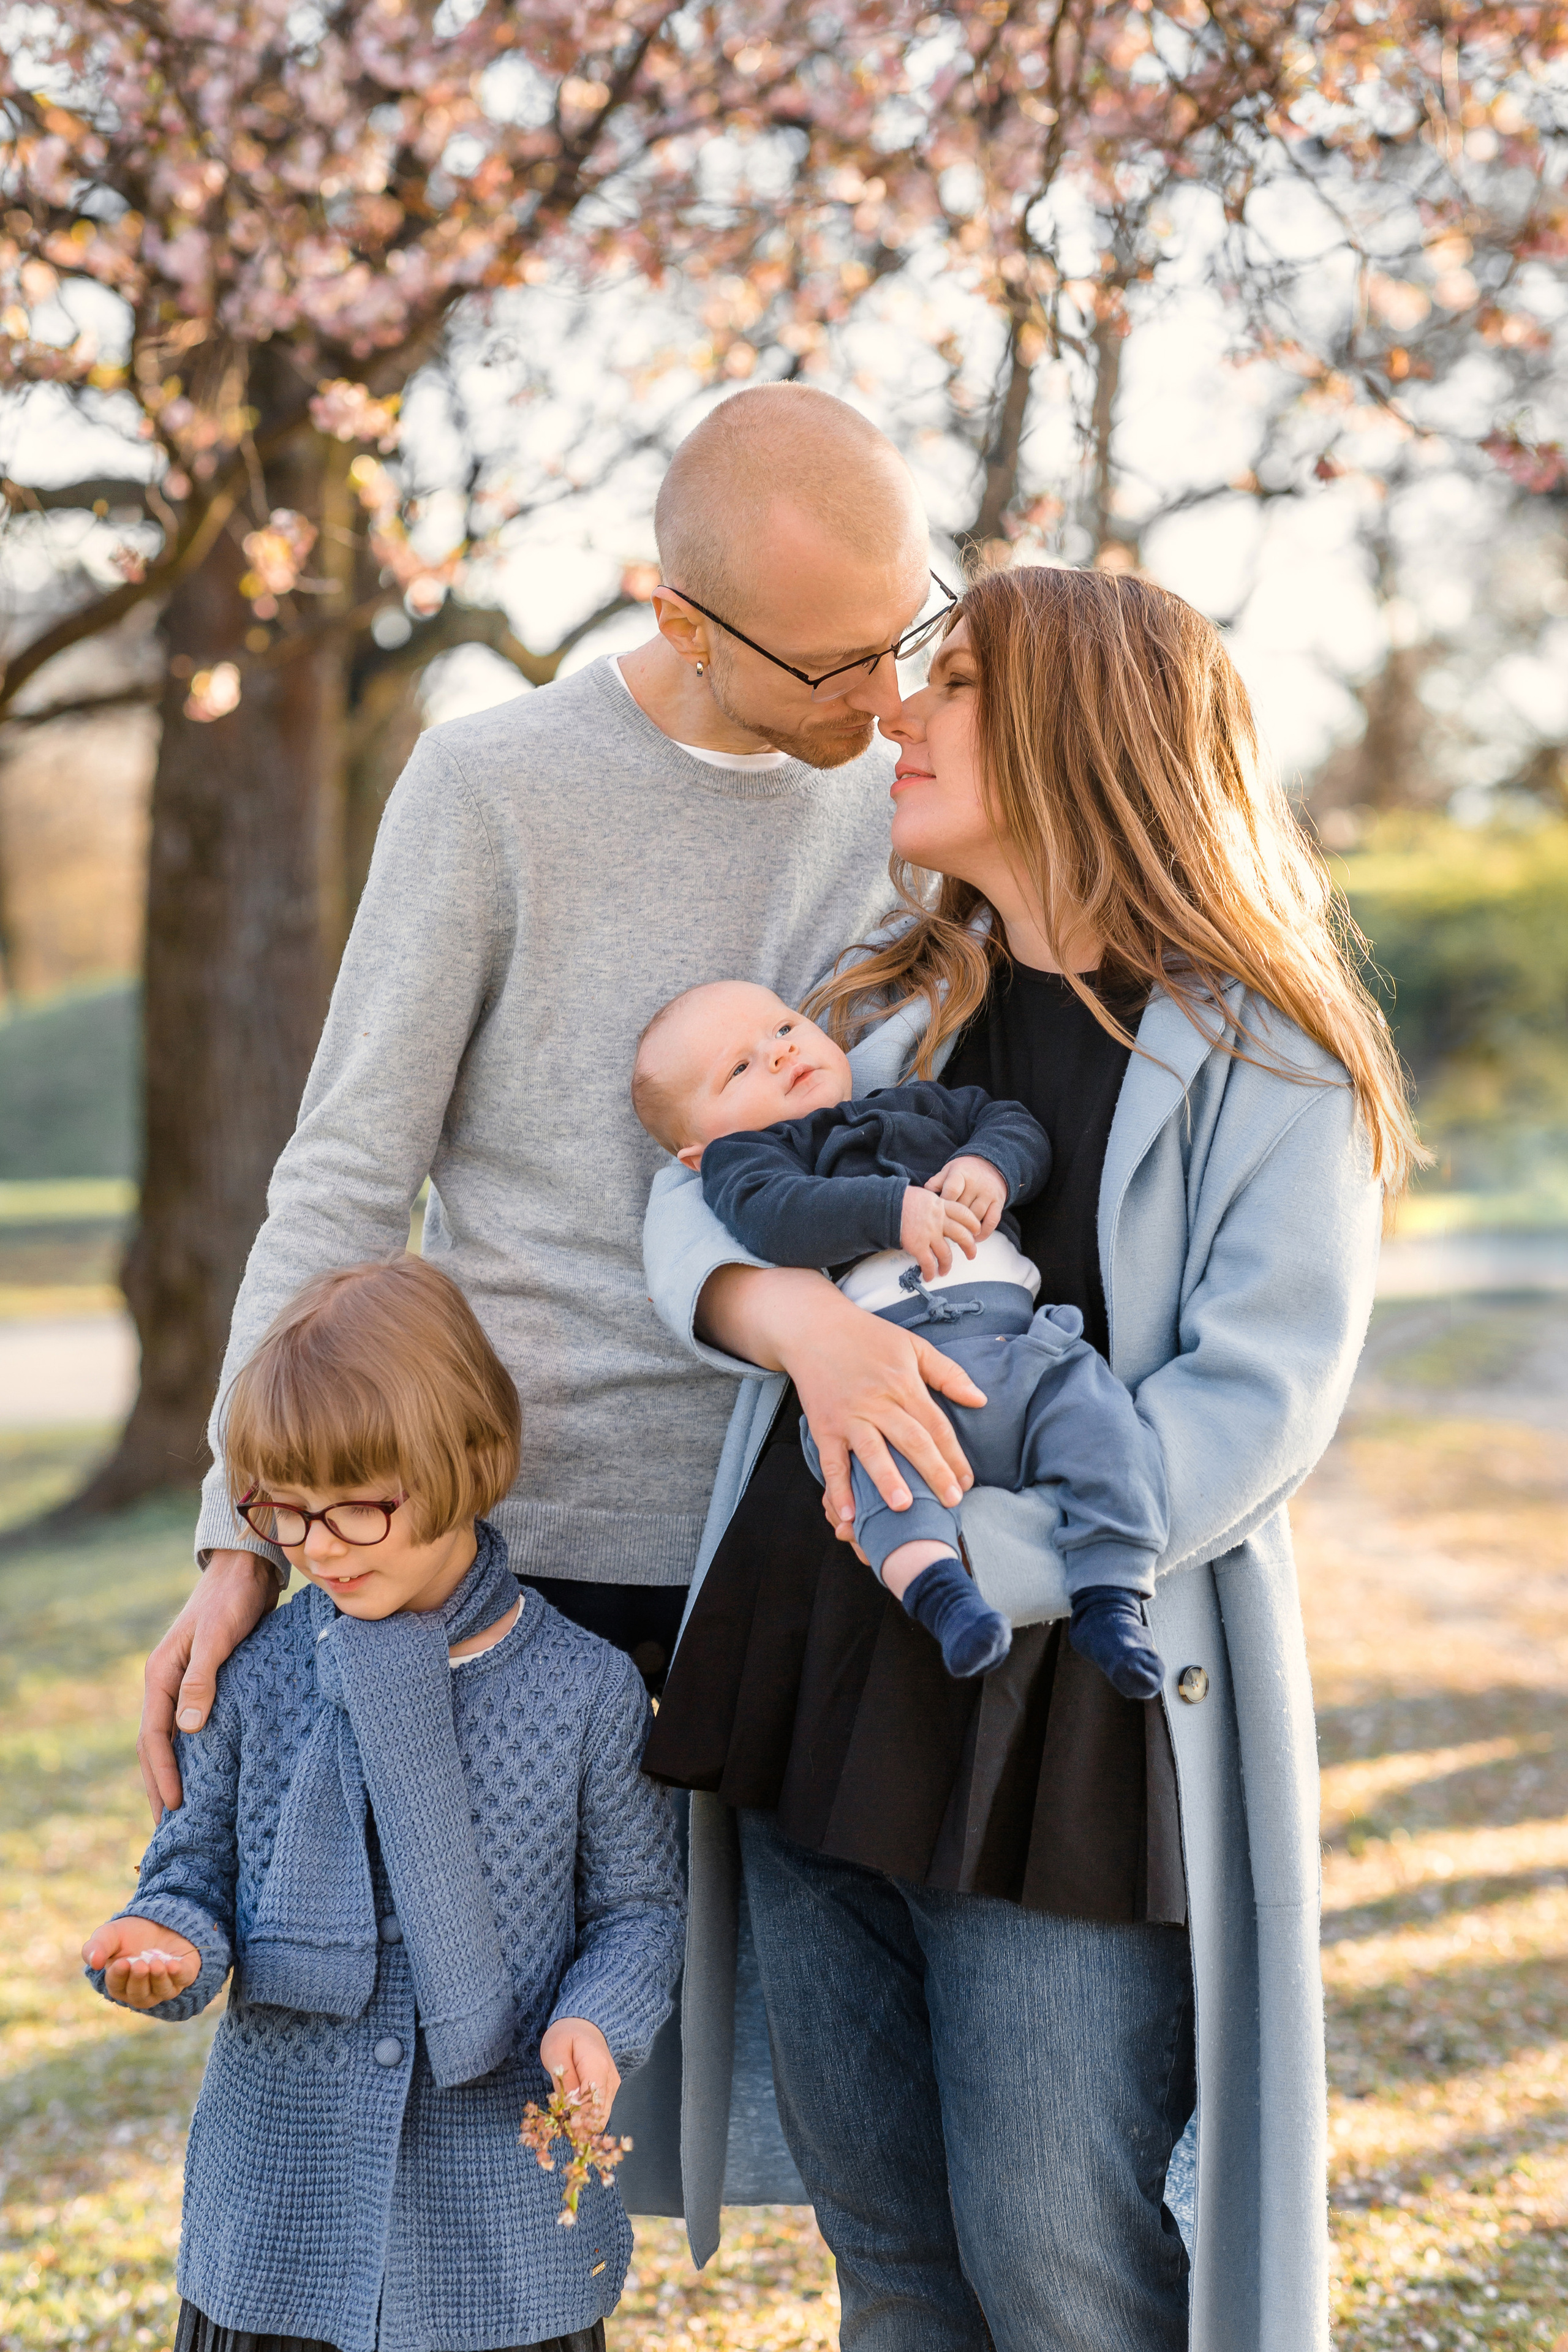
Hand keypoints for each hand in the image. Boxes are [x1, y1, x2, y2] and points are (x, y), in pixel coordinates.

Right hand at [82, 1916, 200, 2009]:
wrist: (156, 1920)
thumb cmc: (129, 1934)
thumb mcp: (109, 1935)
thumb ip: (97, 1947)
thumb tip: (94, 1962)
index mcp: (120, 1983)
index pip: (117, 1987)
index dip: (119, 1977)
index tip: (122, 1963)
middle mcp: (142, 1990)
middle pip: (139, 1995)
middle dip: (139, 1980)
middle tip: (139, 1964)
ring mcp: (164, 1984)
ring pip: (161, 1992)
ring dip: (158, 1979)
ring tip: (155, 1963)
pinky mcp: (184, 1974)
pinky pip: (183, 1980)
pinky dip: (179, 1975)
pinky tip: (173, 1965)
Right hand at [139, 1548, 278, 1820]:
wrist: (247, 1569)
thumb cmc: (232, 1600)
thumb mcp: (217, 1638)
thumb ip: (202, 1680)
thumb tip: (187, 1730)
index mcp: (160, 1675)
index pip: (154, 1736)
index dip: (163, 1774)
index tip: (175, 1807)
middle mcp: (166, 1681)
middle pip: (155, 1743)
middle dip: (159, 1783)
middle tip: (168, 1825)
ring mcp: (183, 1681)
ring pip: (171, 1736)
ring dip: (173, 1770)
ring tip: (182, 1807)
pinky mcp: (206, 1679)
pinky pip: (192, 1723)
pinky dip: (193, 1749)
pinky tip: (207, 1767)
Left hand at [540, 2016, 620, 2129]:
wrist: (583, 2025)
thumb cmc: (566, 2036)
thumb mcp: (555, 2051)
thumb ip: (564, 2079)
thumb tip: (571, 2106)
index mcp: (598, 2068)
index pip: (593, 2105)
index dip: (577, 2121)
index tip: (561, 2126)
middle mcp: (611, 2081)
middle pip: (599, 2117)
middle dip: (580, 2127)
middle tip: (560, 2127)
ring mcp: (613, 2088)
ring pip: (600, 2119)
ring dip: (582, 2125)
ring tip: (563, 2121)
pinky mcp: (609, 2092)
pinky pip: (599, 2113)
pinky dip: (586, 2119)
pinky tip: (571, 2116)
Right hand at [695, 1267, 986, 1527]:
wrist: (813, 1328)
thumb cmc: (867, 1337)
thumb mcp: (913, 1346)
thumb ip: (948, 1373)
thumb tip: (981, 1400)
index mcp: (904, 1384)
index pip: (936, 1425)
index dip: (954, 1456)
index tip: (967, 1483)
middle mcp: (878, 1402)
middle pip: (912, 1441)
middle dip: (934, 1473)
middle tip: (951, 1503)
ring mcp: (849, 1416)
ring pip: (872, 1451)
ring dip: (888, 1480)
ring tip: (904, 1507)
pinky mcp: (824, 1427)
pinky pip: (832, 1462)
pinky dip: (838, 1488)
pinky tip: (849, 1514)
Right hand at [899, 1183, 981, 1277]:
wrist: (886, 1205)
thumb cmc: (903, 1199)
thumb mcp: (925, 1196)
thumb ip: (937, 1205)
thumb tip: (942, 1212)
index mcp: (941, 1206)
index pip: (964, 1214)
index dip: (973, 1223)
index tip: (976, 1231)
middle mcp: (939, 1220)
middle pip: (962, 1235)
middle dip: (969, 1247)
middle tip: (971, 1254)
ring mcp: (929, 1234)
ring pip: (946, 1254)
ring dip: (947, 1265)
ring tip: (945, 1271)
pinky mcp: (917, 1245)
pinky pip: (928, 1263)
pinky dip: (930, 1272)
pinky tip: (930, 1276)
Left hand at [924, 1155, 1007, 1243]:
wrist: (990, 1164)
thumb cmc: (964, 1172)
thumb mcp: (949, 1171)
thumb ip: (936, 1181)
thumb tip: (925, 1193)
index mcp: (961, 1174)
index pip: (952, 1191)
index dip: (943, 1205)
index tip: (937, 1216)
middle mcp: (976, 1183)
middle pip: (963, 1207)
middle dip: (952, 1220)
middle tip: (943, 1231)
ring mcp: (989, 1193)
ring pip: (976, 1217)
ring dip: (966, 1229)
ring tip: (956, 1236)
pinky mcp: (999, 1202)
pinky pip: (992, 1221)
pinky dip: (984, 1232)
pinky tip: (975, 1238)